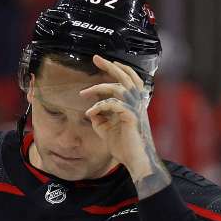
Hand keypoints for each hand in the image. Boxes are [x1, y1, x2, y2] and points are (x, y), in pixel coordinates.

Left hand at [80, 55, 169, 197]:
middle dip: (110, 66)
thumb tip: (90, 110)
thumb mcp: (106, 130)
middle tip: (96, 58)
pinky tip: (89, 113)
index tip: (105, 63)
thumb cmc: (124, 147)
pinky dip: (99, 106)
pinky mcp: (131, 117)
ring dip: (99, 88)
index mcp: (134, 104)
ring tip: (84, 93)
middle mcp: (137, 103)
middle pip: (126, 77)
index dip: (119, 69)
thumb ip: (99, 118)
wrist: (136, 162)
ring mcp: (135, 109)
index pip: (129, 80)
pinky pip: (113, 104)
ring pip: (118, 88)